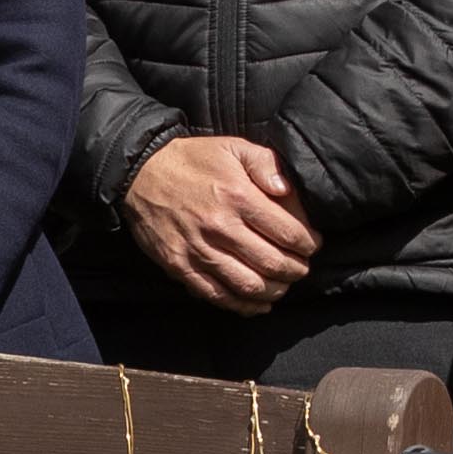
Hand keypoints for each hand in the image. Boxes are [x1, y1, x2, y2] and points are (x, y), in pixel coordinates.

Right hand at [126, 133, 323, 312]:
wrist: (140, 173)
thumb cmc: (191, 161)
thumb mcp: (232, 147)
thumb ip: (266, 164)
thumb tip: (288, 190)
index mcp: (237, 197)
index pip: (287, 232)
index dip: (308, 243)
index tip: (312, 244)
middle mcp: (220, 227)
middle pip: (273, 263)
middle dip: (297, 270)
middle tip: (302, 267)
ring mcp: (199, 251)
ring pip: (250, 285)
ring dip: (275, 291)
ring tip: (283, 285)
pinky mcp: (181, 267)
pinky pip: (218, 296)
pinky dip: (244, 306)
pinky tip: (258, 304)